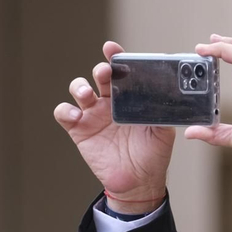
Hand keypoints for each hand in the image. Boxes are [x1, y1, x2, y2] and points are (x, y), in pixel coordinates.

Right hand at [54, 41, 175, 214]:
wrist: (139, 182)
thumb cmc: (153, 154)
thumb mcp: (164, 131)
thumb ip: (162, 111)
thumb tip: (167, 95)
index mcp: (129, 98)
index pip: (121, 72)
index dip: (115, 57)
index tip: (111, 49)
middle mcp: (109, 102)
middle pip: (98, 77)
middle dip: (99, 70)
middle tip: (104, 73)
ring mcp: (92, 115)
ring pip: (78, 89)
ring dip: (79, 86)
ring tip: (87, 95)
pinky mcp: (79, 131)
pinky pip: (64, 114)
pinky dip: (65, 111)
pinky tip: (76, 116)